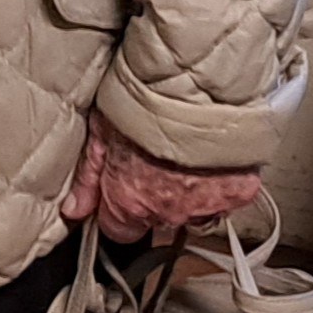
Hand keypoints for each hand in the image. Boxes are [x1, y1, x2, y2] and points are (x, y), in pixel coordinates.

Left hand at [63, 117, 263, 242]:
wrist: (199, 82)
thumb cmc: (146, 97)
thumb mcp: (101, 129)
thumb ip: (87, 176)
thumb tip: (73, 208)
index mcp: (130, 201)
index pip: (117, 230)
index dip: (116, 207)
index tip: (121, 186)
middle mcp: (169, 212)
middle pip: (156, 219)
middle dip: (154, 194)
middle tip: (155, 156)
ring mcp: (206, 205)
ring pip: (193, 211)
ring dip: (189, 190)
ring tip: (184, 152)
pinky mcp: (239, 192)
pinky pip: (226, 197)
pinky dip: (220, 181)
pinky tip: (210, 154)